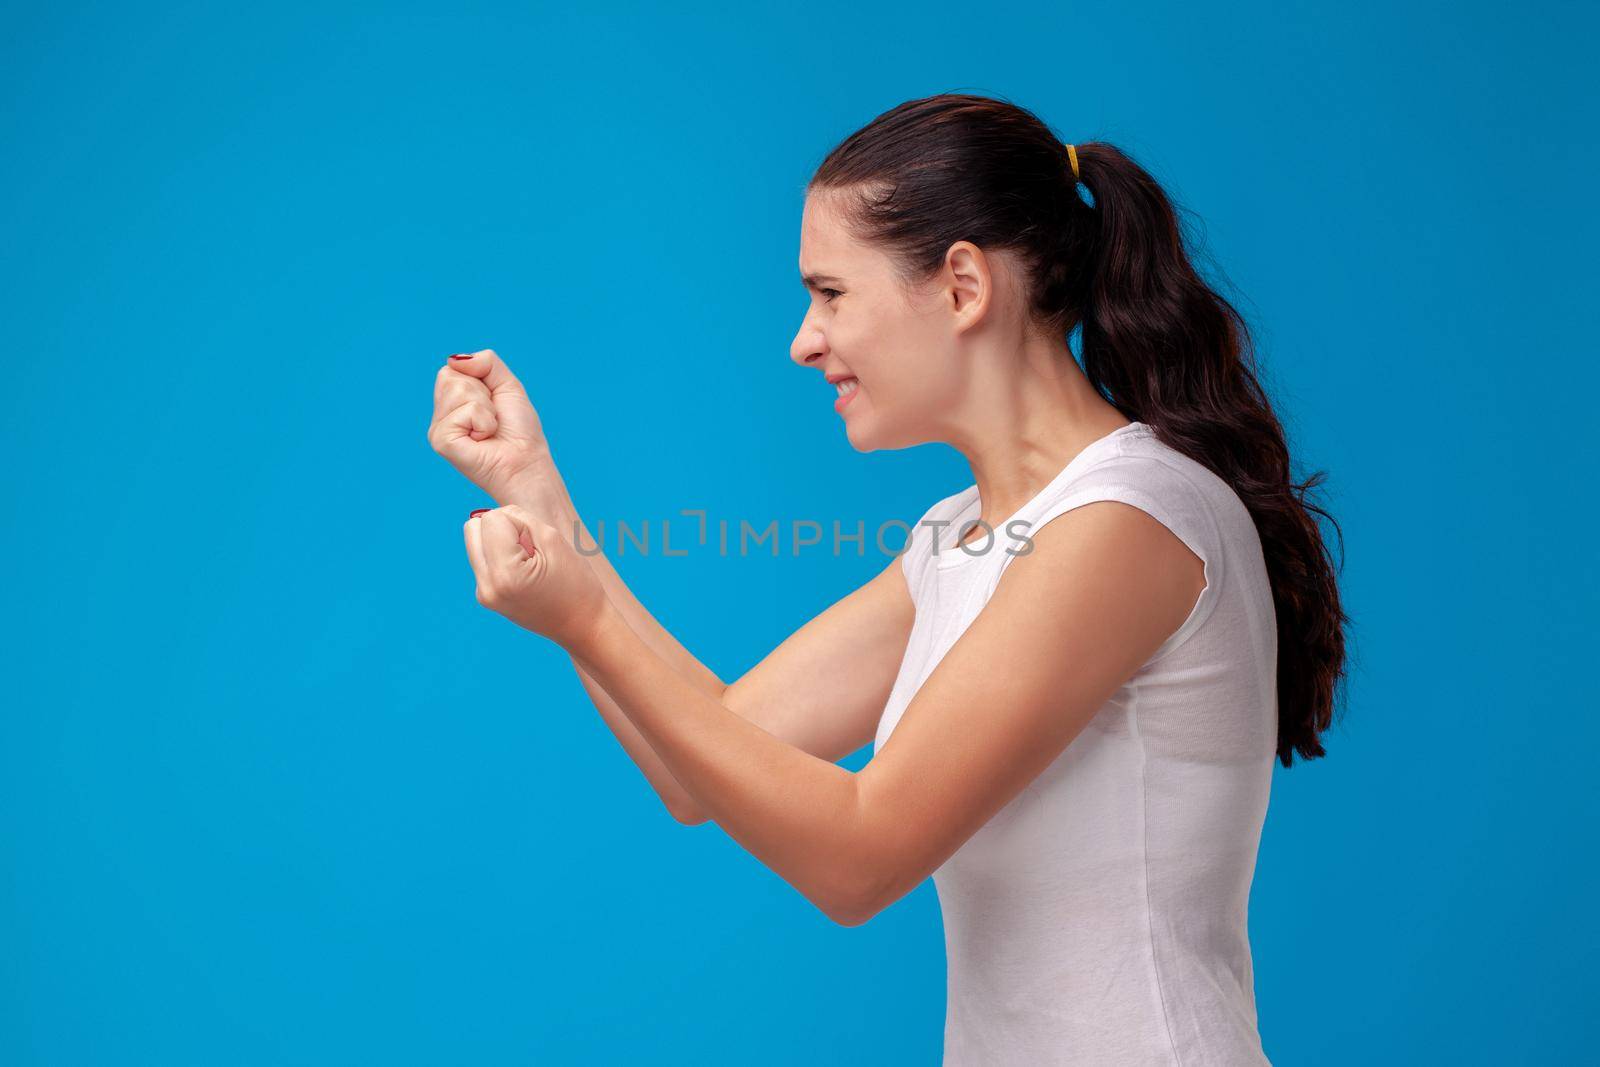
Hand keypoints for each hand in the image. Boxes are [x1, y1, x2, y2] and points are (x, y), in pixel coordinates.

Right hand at [429, 349, 571, 513]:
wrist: (526, 463)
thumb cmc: (519, 430)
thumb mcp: (507, 385)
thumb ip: (485, 362)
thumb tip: (453, 359)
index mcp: (452, 401)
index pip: (452, 368)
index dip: (480, 379)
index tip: (493, 402)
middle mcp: (441, 415)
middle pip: (449, 376)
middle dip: (482, 393)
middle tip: (492, 418)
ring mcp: (438, 429)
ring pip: (458, 390)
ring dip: (485, 409)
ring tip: (490, 429)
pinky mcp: (441, 441)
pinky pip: (465, 411)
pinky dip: (484, 422)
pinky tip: (483, 440)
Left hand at [464, 504, 609, 650]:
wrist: (582, 625)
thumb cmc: (576, 583)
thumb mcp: (552, 539)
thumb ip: (518, 519)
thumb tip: (487, 517)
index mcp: (504, 573)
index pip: (491, 519)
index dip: (517, 522)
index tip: (536, 543)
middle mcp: (487, 586)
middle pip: (473, 528)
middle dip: (499, 528)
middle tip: (528, 548)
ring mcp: (484, 594)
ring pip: (475, 542)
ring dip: (498, 542)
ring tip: (527, 561)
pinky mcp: (486, 597)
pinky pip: (482, 559)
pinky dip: (500, 557)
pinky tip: (523, 572)